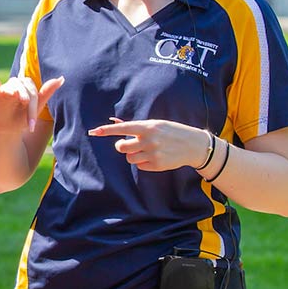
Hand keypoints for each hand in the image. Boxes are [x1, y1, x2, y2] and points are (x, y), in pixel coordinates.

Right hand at [0, 76, 63, 134]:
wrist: (7, 130)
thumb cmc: (23, 118)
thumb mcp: (36, 109)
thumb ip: (47, 92)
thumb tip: (62, 78)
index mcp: (27, 87)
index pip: (32, 91)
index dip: (33, 105)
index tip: (32, 123)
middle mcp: (16, 85)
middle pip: (21, 85)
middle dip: (25, 94)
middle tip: (26, 102)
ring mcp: (5, 89)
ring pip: (10, 85)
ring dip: (13, 89)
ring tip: (15, 96)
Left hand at [87, 118, 215, 172]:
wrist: (193, 145)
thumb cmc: (171, 132)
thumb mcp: (156, 124)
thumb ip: (137, 126)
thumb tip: (116, 123)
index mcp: (148, 127)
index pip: (123, 128)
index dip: (107, 130)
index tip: (94, 131)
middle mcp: (149, 140)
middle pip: (122, 147)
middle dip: (122, 146)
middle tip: (129, 144)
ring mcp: (153, 153)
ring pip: (130, 158)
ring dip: (133, 155)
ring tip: (145, 150)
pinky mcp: (157, 165)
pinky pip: (140, 166)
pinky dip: (143, 162)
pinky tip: (154, 157)